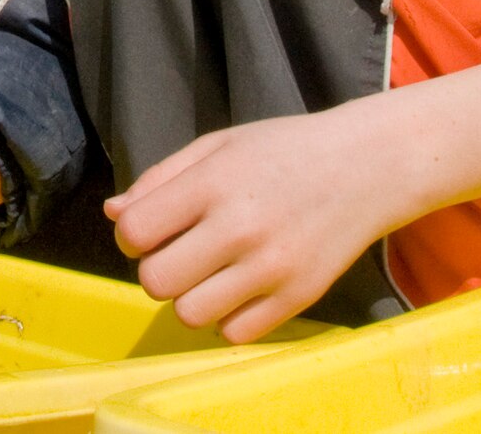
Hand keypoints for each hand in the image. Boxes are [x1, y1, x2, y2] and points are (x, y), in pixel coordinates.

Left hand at [106, 107, 401, 343]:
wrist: (367, 166)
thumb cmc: (284, 150)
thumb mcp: (218, 146)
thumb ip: (161, 178)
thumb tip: (113, 214)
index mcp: (214, 182)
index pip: (134, 231)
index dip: (132, 235)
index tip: (152, 229)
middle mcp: (241, 227)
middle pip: (155, 282)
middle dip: (156, 270)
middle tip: (181, 252)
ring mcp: (272, 267)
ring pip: (190, 315)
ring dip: (189, 297)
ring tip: (210, 272)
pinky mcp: (299, 297)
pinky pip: (234, 333)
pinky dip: (228, 317)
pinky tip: (240, 289)